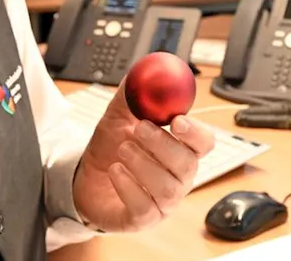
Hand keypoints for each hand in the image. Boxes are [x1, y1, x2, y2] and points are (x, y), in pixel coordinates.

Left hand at [72, 83, 214, 232]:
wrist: (85, 179)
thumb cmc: (110, 148)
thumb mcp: (118, 116)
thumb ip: (132, 94)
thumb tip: (142, 72)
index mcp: (181, 150)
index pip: (204, 143)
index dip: (196, 132)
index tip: (177, 120)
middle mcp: (178, 178)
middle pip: (188, 164)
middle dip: (163, 145)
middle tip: (139, 129)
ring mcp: (163, 202)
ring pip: (167, 187)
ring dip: (142, 163)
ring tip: (121, 150)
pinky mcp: (144, 219)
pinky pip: (145, 207)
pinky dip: (129, 186)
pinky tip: (115, 171)